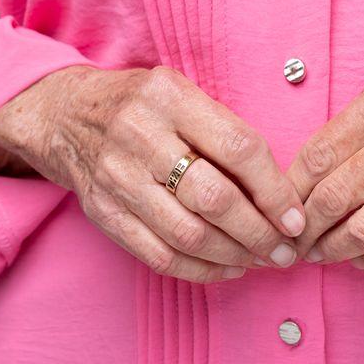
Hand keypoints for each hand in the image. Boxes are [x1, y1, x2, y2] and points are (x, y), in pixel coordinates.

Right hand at [0, 64, 306, 283]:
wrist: (67, 116)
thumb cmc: (145, 106)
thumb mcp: (183, 93)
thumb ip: (226, 131)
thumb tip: (281, 191)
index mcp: (170, 98)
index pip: (237, 148)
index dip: (273, 189)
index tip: (296, 217)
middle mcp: (141, 137)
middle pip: (213, 198)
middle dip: (259, 233)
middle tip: (287, 251)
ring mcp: (118, 179)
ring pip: (188, 235)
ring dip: (234, 256)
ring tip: (262, 260)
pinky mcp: (104, 214)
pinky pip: (159, 256)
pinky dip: (201, 270)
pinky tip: (227, 268)